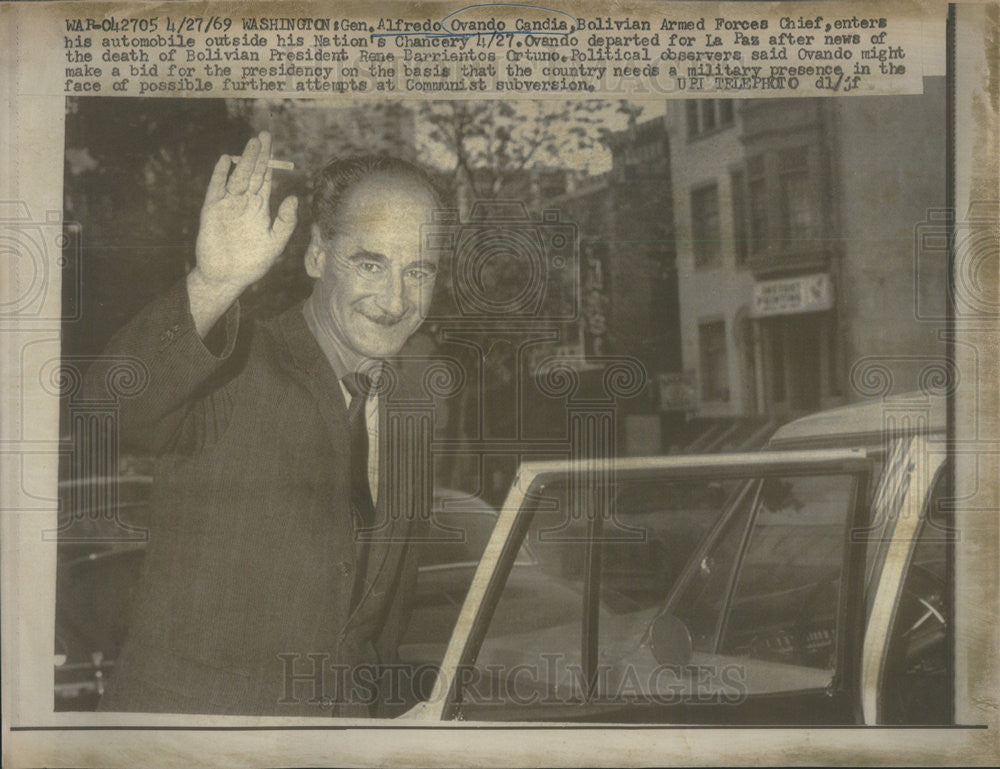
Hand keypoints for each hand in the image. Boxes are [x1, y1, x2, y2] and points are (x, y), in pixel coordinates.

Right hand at [193, 131, 297, 294]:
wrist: (227, 277)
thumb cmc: (252, 262)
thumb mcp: (275, 243)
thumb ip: (285, 222)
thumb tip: (293, 197)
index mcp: (259, 207)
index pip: (266, 179)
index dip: (269, 162)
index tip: (273, 144)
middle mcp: (244, 202)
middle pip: (253, 172)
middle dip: (258, 154)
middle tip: (264, 134)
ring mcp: (228, 204)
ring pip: (238, 177)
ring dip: (244, 160)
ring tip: (252, 143)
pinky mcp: (213, 210)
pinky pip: (216, 188)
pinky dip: (220, 175)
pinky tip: (225, 160)